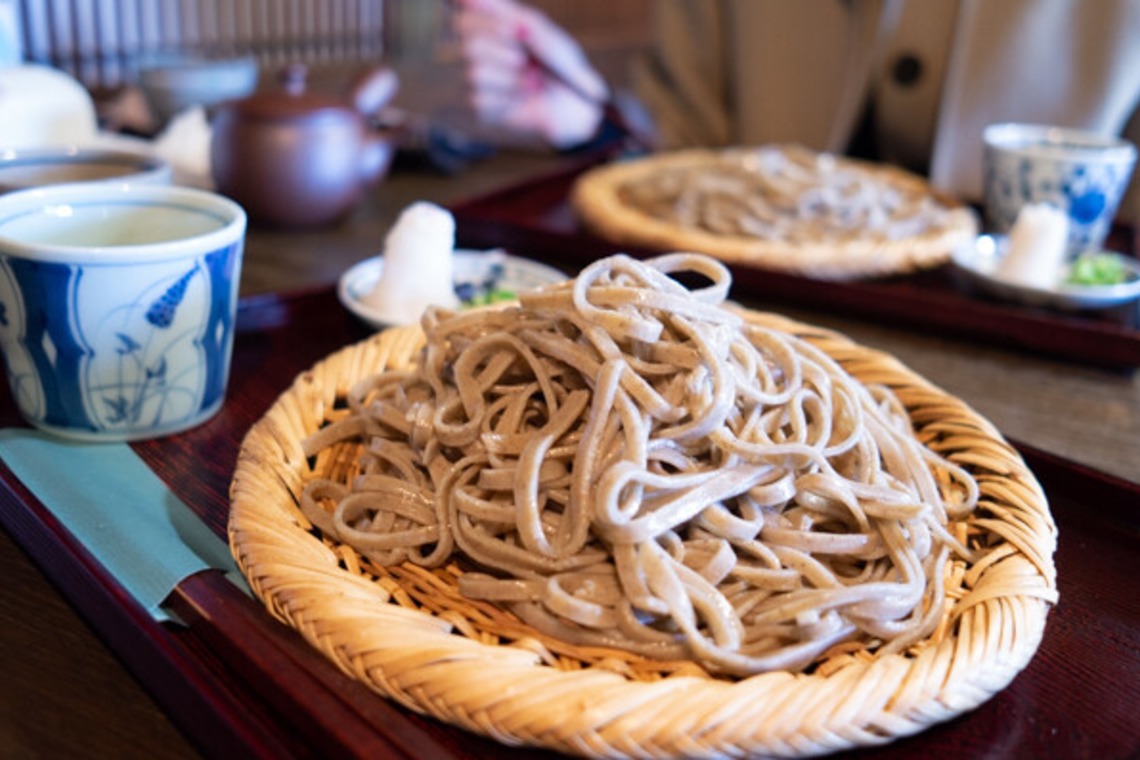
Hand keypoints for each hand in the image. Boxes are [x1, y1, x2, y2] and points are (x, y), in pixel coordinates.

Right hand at [454, 0, 607, 147]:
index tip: (517, 30)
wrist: (577, 102)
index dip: (491, 25)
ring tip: (531, 80)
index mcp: (490, 30)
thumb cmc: (559, 63)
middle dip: (504, 52)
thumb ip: (503, 11)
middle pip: (470, 47)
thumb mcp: (538, 30)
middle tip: (525, 59)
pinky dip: (509, 98)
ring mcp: (479, 83)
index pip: (465, 21)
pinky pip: (480, 100)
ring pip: (475, 74)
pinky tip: (522, 98)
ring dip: (511, 78)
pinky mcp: (482, 110)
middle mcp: (480, 55)